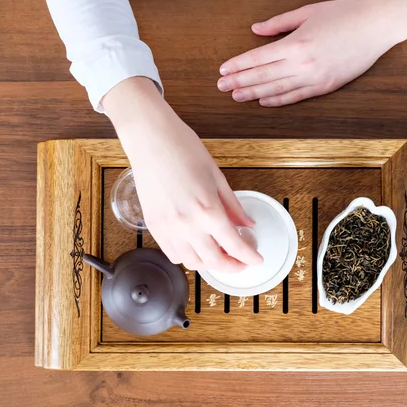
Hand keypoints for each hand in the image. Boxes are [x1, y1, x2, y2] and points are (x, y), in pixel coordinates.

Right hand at [104, 77, 262, 271]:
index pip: (234, 246)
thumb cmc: (183, 149)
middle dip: (232, 266)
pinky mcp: (153, 226)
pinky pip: (172, 253)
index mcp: (208, 210)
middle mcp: (187, 224)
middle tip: (241, 262)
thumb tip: (248, 224)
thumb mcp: (216, 176)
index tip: (256, 259)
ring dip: (209, 264)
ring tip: (219, 255)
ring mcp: (167, 228)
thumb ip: (233, 205)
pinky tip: (196, 248)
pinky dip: (187, 257)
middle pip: (214, 261)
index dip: (249, 257)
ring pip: (192, 263)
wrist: (150, 139)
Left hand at [217, 0, 406, 106]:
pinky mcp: (325, 87)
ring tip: (236, 96)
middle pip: (263, 76)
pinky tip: (263, 101)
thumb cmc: (343, 15)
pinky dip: (278, 100)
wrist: (376, 27)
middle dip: (239, 82)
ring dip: (253, 93)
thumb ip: (279, 23)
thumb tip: (255, 30)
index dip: (238, 65)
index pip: (258, 58)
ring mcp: (314, 78)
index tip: (223, 70)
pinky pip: (296, 96)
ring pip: (276, 89)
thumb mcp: (308, 12)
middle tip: (221, 87)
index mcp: (296, 43)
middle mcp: (302, 64)